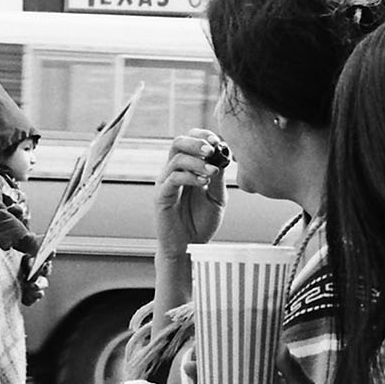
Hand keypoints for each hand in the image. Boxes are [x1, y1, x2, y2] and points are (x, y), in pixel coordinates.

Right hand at [155, 129, 228, 252]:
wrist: (190, 247)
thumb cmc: (201, 222)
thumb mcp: (217, 197)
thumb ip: (218, 177)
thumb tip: (223, 155)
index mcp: (186, 169)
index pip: (189, 141)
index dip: (202, 136)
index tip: (218, 141)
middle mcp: (173, 172)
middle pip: (177, 143)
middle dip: (196, 142)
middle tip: (212, 150)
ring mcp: (165, 184)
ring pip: (176, 158)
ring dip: (197, 161)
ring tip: (212, 172)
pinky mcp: (161, 197)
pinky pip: (172, 178)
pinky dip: (190, 176)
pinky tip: (203, 183)